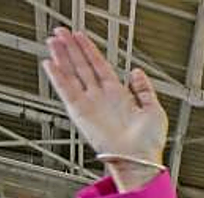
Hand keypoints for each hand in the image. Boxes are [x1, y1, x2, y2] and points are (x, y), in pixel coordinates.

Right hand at [42, 28, 167, 188]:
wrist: (138, 159)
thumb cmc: (148, 143)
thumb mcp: (154, 109)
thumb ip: (144, 89)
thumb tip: (136, 72)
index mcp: (118, 96)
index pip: (100, 66)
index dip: (89, 50)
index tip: (80, 36)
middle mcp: (102, 99)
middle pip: (82, 67)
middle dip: (71, 48)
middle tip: (60, 32)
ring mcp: (90, 105)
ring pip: (72, 75)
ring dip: (62, 57)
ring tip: (52, 40)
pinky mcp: (81, 114)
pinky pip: (66, 91)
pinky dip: (57, 77)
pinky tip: (50, 64)